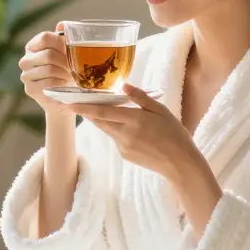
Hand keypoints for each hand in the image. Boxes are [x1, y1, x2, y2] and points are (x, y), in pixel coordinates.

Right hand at [19, 23, 75, 116]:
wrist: (61, 97)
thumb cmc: (64, 71)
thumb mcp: (65, 53)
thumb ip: (63, 38)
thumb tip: (62, 24)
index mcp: (33, 46)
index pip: (44, 37)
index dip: (60, 43)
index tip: (70, 50)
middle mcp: (26, 59)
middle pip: (48, 54)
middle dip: (65, 61)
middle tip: (74, 67)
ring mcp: (25, 75)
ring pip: (49, 69)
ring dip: (64, 73)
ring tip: (71, 76)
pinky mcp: (29, 88)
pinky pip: (48, 83)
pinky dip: (60, 83)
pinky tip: (64, 85)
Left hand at [67, 83, 197, 178]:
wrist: (180, 163)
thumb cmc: (174, 134)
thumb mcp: (161, 110)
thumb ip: (140, 97)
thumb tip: (123, 85)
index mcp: (134, 120)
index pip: (103, 112)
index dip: (85, 107)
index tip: (70, 103)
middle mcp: (125, 134)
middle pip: (100, 121)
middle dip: (88, 112)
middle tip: (78, 102)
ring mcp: (123, 147)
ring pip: (107, 130)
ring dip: (103, 120)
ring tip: (105, 111)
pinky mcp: (124, 155)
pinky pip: (116, 139)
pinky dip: (118, 131)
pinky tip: (132, 131)